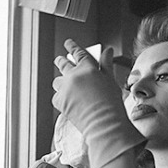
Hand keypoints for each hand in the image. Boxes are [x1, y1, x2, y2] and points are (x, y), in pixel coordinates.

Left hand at [52, 39, 144, 167]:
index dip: (71, 46)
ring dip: (61, 81)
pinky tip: (68, 100)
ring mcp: (65, 88)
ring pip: (57, 80)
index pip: (77, 52)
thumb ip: (106, 65)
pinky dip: (61, 97)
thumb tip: (108, 51)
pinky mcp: (59, 101)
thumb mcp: (111, 81)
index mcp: (87, 67)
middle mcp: (73, 75)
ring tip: (65, 84)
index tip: (67, 43)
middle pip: (62, 63)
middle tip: (59, 60)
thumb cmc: (111, 104)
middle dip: (61, 60)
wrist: (103, 123)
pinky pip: (56, 96)